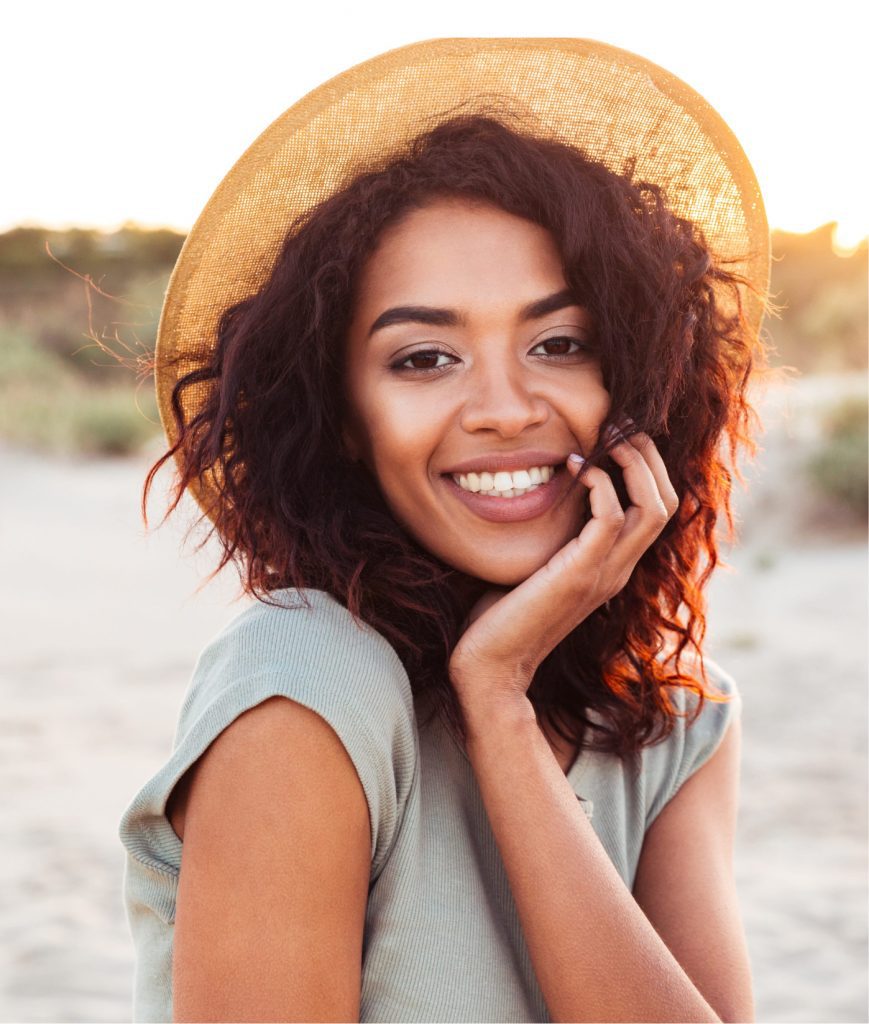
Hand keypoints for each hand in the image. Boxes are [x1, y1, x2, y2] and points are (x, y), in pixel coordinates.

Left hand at [447, 429, 679, 710]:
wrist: (490, 665)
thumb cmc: (501, 615)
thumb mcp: (536, 566)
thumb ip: (552, 536)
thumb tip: (540, 491)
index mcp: (613, 567)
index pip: (658, 509)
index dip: (646, 468)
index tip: (614, 436)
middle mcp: (619, 570)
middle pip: (668, 502)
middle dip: (648, 456)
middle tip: (618, 425)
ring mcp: (605, 574)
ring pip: (654, 507)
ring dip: (633, 462)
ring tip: (607, 437)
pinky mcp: (580, 574)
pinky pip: (613, 518)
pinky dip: (601, 485)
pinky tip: (574, 470)